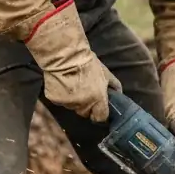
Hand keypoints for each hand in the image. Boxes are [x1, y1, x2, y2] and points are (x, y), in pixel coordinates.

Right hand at [24, 0, 119, 121]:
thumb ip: (114, 86)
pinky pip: (61, 101)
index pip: (100, 118)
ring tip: (73, 84)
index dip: (100, 113)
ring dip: (74, 100)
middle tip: (85, 91)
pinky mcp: (55, 100)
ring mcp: (68, 103)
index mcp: (97, 100)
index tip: (99, 107)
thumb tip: (119, 94)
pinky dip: (62, 95)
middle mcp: (83, 105)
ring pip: (72, 107)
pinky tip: (63, 83)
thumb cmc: (87, 62)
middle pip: (85, 113)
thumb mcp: (105, 73)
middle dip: (86, 105)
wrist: (65, 55)